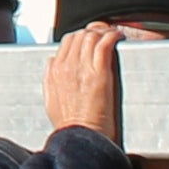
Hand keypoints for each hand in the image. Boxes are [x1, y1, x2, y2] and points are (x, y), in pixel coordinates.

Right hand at [44, 23, 126, 144]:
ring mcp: (82, 68)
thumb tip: (53, 64)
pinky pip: (104, 44)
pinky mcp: (99, 73)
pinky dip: (112, 36)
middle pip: (80, 35)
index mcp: (55, 71)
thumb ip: (50, 78)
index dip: (81, 36)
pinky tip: (118, 38)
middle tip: (105, 34)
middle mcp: (67, 66)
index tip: (90, 38)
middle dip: (93, 31)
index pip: (67, 41)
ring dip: (104, 31)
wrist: (80, 137)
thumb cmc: (69, 125)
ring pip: (91, 36)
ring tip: (113, 35)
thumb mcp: (51, 100)